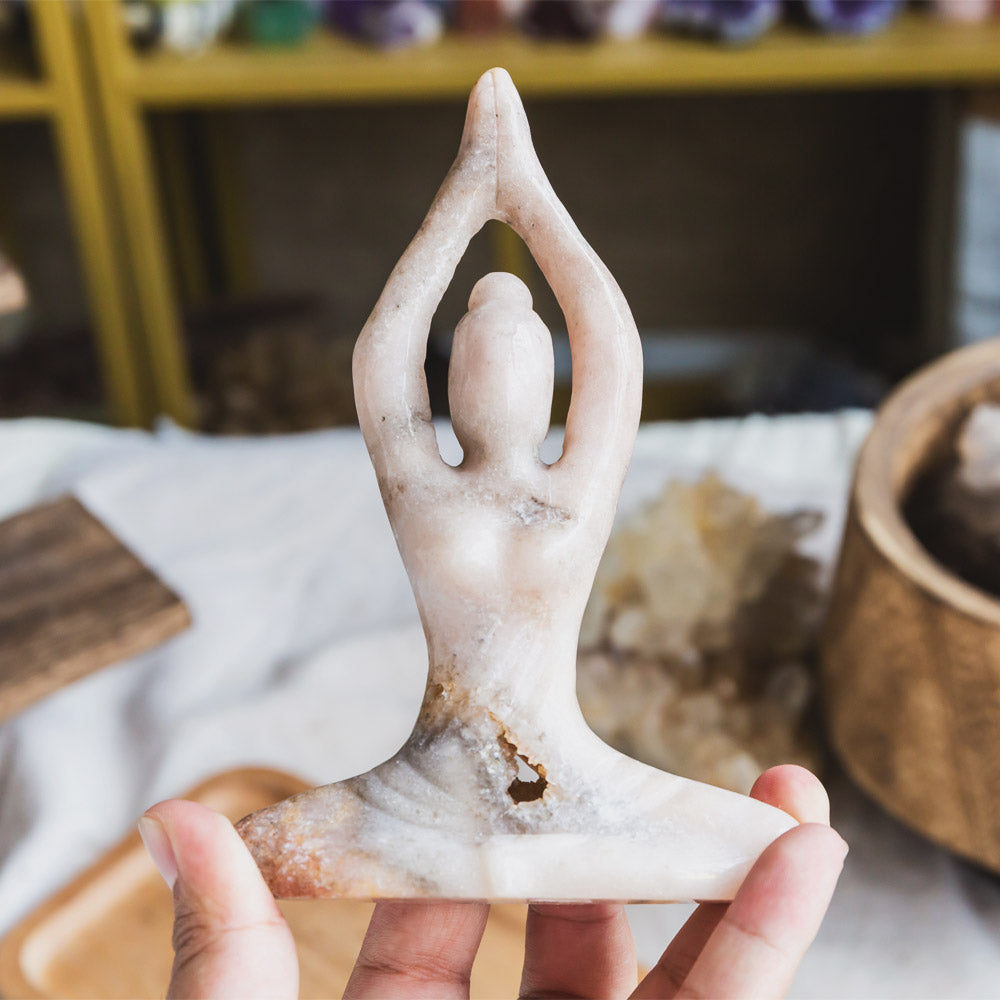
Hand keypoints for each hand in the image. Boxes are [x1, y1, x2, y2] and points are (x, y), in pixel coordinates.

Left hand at [138, 764, 845, 998]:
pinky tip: (799, 875)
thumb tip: (176, 813)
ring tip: (786, 802)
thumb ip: (227, 960)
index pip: (451, 901)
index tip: (517, 742)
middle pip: (580, 930)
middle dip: (633, 838)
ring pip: (675, 987)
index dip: (485, 818)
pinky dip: (759, 959)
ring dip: (735, 891)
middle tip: (656, 755)